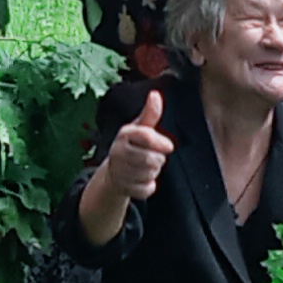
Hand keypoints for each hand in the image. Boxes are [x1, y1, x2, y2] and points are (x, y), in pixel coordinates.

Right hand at [100, 89, 173, 204]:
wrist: (114, 172)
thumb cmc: (132, 145)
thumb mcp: (140, 128)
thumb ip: (150, 113)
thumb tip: (155, 94)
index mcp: (124, 134)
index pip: (147, 136)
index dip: (161, 142)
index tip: (169, 146)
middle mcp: (118, 152)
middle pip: (152, 159)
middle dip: (158, 159)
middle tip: (152, 156)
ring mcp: (119, 171)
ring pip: (151, 174)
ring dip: (154, 172)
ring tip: (145, 167)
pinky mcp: (124, 188)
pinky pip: (147, 189)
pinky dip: (149, 186)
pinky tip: (141, 179)